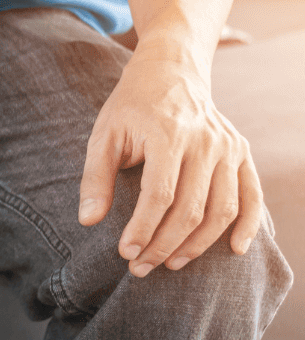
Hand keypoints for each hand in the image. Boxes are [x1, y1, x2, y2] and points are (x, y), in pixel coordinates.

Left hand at [78, 57, 261, 276]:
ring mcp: (228, 147)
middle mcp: (204, 141)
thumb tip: (88, 220)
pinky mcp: (241, 153)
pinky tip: (234, 249)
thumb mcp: (103, 134)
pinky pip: (252, 196)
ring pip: (222, 209)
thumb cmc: (131, 106)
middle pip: (190, 208)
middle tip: (141, 267)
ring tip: (170, 262)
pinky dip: (249, 225)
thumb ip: (95, 177)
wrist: (170, 71)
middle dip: (164, 244)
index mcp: (166, 133)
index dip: (143, 229)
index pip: (159, 195)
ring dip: (198, 243)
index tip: (125, 253)